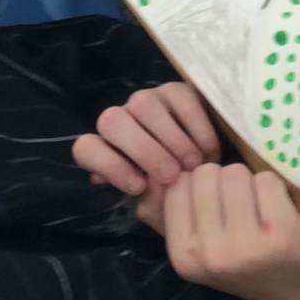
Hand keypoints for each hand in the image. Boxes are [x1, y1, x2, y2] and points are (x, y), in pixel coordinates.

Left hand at [73, 83, 219, 227]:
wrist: (213, 179)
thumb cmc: (180, 196)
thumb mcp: (161, 208)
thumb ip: (150, 203)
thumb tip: (146, 186)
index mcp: (107, 151)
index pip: (86, 149)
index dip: (109, 166)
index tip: (138, 187)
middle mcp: (121, 121)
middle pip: (111, 122)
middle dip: (142, 150)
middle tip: (171, 175)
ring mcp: (146, 102)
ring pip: (143, 105)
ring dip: (171, 138)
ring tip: (194, 165)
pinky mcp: (176, 91)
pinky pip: (181, 101)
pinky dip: (197, 128)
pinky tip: (209, 152)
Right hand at [161, 163, 299, 299]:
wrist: (289, 294)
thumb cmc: (240, 262)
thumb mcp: (196, 247)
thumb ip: (165, 215)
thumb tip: (148, 178)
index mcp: (182, 256)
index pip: (177, 185)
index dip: (198, 186)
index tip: (213, 205)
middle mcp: (210, 253)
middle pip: (206, 174)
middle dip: (222, 182)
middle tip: (238, 208)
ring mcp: (246, 246)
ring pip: (236, 172)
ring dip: (248, 183)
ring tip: (256, 210)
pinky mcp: (280, 235)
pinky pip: (266, 180)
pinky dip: (273, 189)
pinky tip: (276, 213)